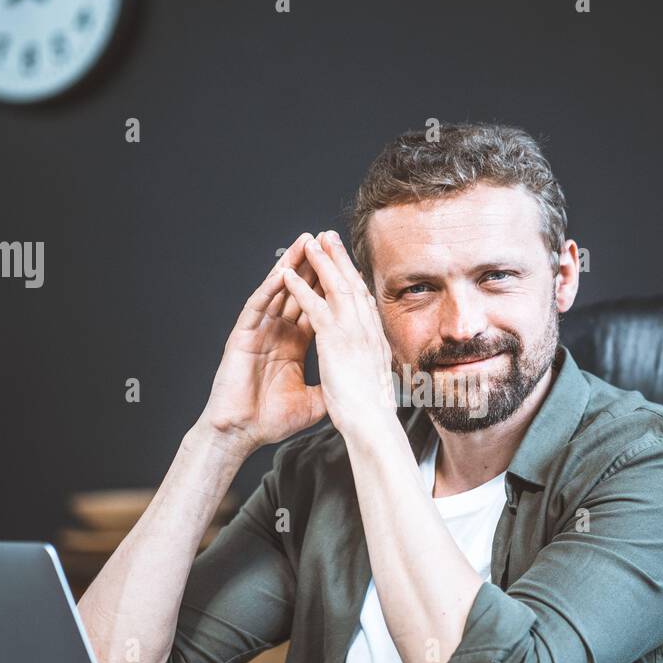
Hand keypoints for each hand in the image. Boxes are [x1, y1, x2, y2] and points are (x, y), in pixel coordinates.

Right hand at [201, 233, 329, 454]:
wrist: (241, 434)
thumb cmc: (270, 420)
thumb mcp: (314, 400)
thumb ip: (332, 383)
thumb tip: (358, 379)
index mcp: (294, 344)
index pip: (317, 308)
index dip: (330, 288)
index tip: (349, 267)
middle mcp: (277, 332)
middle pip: (300, 291)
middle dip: (314, 265)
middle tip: (329, 239)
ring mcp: (260, 332)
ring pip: (278, 291)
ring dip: (292, 266)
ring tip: (307, 242)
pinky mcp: (243, 336)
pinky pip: (258, 307)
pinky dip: (270, 288)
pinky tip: (281, 272)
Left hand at [281, 230, 396, 441]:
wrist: (372, 425)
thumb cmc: (373, 413)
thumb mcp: (371, 383)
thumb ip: (367, 368)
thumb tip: (369, 367)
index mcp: (375, 340)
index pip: (363, 301)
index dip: (353, 278)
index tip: (345, 262)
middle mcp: (367, 330)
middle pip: (352, 285)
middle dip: (339, 259)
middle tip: (328, 236)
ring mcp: (353, 332)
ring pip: (335, 288)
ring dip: (320, 263)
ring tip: (308, 243)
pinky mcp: (336, 340)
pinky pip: (315, 307)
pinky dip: (301, 289)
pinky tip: (288, 275)